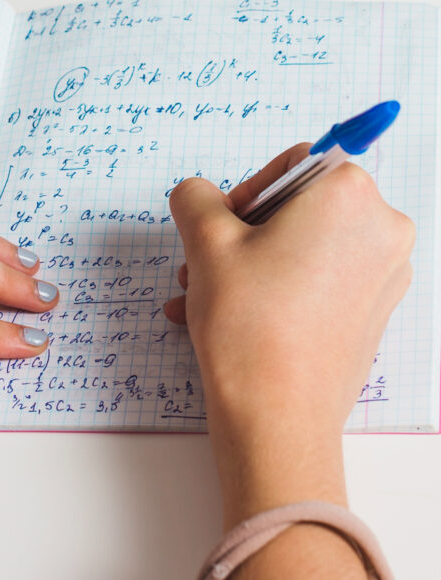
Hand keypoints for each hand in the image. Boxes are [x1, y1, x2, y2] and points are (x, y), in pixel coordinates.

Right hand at [165, 145, 413, 437]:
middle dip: (245, 231)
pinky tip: (225, 314)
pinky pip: (318, 279)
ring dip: (250, 262)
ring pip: (305, 245)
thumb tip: (199, 194)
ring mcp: (384, 275)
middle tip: (204, 260)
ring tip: (202, 293)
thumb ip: (196, 198)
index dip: (250, 188)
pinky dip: (275, 286)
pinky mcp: (373, 312)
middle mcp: (382, 230)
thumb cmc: (249, 323)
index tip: (223, 224)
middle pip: (301, 206)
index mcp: (350, 196)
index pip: (296, 162)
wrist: (277, 417)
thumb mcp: (205, 241)